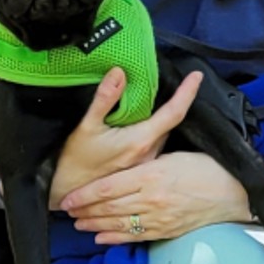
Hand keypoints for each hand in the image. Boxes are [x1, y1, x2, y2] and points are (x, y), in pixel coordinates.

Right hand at [47, 69, 199, 208]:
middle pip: (170, 122)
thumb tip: (119, 71)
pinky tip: (140, 124)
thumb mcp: (87, 126)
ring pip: (163, 133)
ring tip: (151, 101)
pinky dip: (153, 129)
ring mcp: (148, 162)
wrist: (67, 192)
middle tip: (173, 82)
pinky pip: (155, 143)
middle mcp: (150, 153)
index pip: (174, 113)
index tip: (197, 75)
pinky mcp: (142, 167)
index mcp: (141, 141)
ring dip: (161, 117)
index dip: (188, 92)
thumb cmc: (75, 160)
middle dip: (175, 102)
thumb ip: (104, 99)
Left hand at [61, 151, 252, 243]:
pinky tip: (101, 238)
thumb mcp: (174, 156)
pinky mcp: (166, 231)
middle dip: (84, 210)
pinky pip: (134, 236)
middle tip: (67, 211)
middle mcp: (151, 199)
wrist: (233, 193)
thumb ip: (147, 162)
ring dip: (94, 225)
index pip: (109, 187)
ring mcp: (158, 218)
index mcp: (151, 175)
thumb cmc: (206, 168)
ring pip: (117, 224)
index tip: (69, 196)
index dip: (85, 194)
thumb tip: (124, 167)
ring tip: (79, 224)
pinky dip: (114, 238)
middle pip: (108, 207)